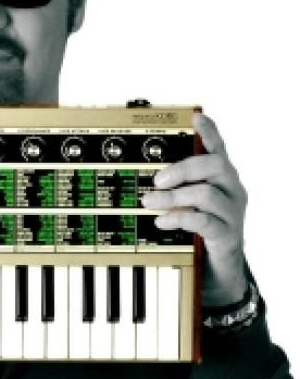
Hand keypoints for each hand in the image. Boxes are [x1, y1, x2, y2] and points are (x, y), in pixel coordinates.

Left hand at [141, 113, 248, 305]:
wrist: (219, 261)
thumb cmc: (200, 221)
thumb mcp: (188, 198)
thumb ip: (175, 183)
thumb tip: (146, 172)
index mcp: (221, 175)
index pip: (219, 148)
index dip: (209, 131)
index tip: (195, 117)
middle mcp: (231, 188)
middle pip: (215, 165)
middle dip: (183, 168)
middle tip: (157, 179)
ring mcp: (232, 211)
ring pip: (207, 194)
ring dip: (173, 197)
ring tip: (150, 201)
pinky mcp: (227, 233)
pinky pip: (203, 221)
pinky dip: (178, 218)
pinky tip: (161, 220)